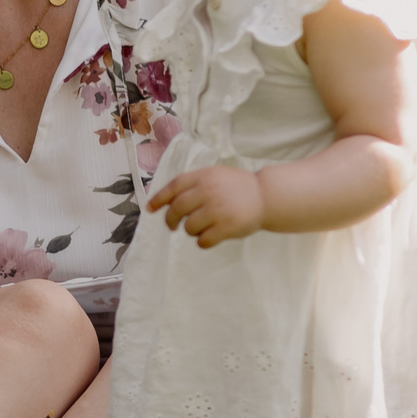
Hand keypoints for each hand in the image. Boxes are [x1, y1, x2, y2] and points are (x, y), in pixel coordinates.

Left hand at [149, 164, 265, 247]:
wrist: (267, 196)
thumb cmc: (238, 187)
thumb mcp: (215, 176)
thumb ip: (194, 184)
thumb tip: (166, 200)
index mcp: (203, 177)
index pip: (174, 187)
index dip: (159, 198)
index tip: (150, 209)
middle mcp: (208, 191)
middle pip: (177, 209)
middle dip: (170, 219)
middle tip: (172, 225)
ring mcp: (217, 210)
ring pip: (189, 227)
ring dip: (190, 231)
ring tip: (201, 228)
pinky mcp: (227, 227)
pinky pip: (203, 240)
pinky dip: (202, 242)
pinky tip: (208, 238)